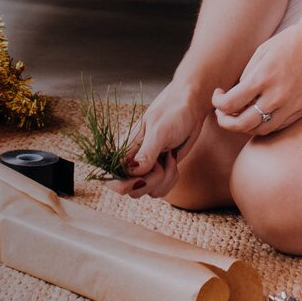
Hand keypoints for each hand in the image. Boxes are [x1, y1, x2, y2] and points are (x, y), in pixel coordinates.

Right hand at [107, 79, 204, 199]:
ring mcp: (146, 168)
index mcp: (124, 148)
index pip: (110, 176)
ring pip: (147, 192)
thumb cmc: (173, 112)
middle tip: (160, 162)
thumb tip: (132, 172)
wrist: (191, 108)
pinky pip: (161, 190)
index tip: (140, 177)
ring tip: (170, 156)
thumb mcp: (160, 131)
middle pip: (131, 190)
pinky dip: (171, 180)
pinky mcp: (159, 172)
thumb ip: (146, 152)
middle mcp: (132, 161)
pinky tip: (173, 161)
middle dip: (150, 181)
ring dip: (164, 180)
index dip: (121, 184)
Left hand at [211, 16, 301, 136]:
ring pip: (262, 129)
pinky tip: (262, 115)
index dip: (218, 103)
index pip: (230, 103)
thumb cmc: (293, 41)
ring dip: (246, 126)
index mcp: (262, 78)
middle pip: (243, 124)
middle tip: (222, 113)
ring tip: (240, 116)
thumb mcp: (263, 51)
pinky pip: (281, 126)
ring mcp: (293, 106)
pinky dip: (266, 124)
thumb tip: (237, 93)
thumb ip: (248, 74)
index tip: (218, 96)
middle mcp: (277, 96)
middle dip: (226, 122)